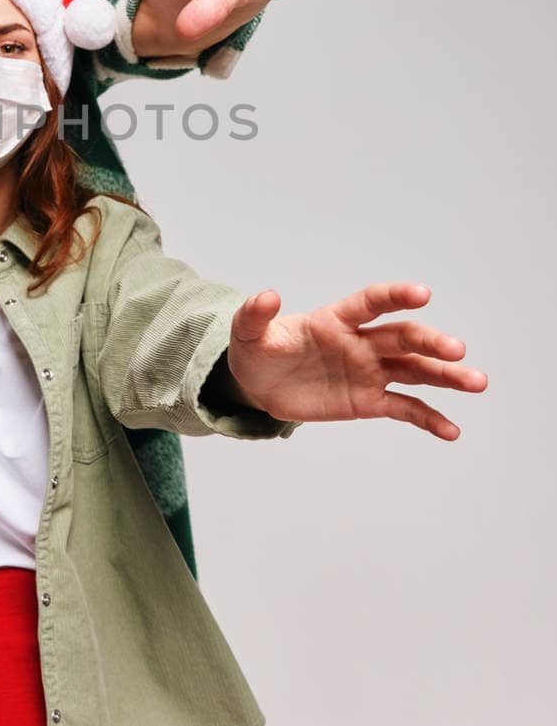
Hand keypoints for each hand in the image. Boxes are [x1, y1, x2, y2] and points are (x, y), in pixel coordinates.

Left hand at [226, 283, 486, 440]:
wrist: (259, 386)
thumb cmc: (259, 351)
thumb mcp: (248, 332)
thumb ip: (256, 314)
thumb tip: (267, 295)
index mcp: (336, 319)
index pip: (371, 303)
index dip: (396, 296)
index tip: (423, 294)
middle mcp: (361, 343)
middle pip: (402, 339)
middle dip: (430, 342)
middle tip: (456, 350)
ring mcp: (369, 372)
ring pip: (414, 371)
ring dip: (445, 376)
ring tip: (476, 382)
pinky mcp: (368, 401)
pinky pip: (404, 408)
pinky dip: (429, 418)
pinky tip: (451, 431)